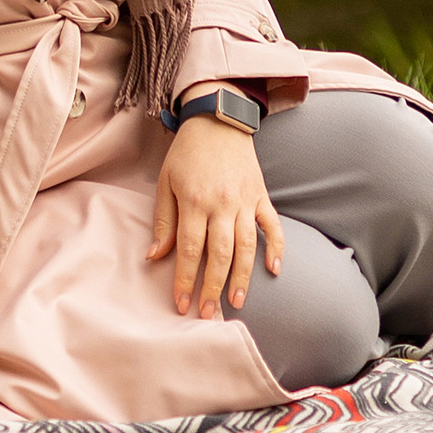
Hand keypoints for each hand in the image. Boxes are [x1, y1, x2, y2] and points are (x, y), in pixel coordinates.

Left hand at [147, 115, 283, 319]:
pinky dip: (276, 248)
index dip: (186, 279)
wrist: (217, 118)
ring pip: (246, 246)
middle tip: (208, 314)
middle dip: (213, 287)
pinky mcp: (261, 195)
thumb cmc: (187, 153)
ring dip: (242, 277)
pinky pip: (272, 225)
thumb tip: (155, 256)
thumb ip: (164, 221)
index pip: (191, 249)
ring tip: (236, 302)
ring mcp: (245, 200)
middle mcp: (222, 204)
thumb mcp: (166, 181)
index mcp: (195, 200)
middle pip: (220, 254)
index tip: (182, 304)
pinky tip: (274, 270)